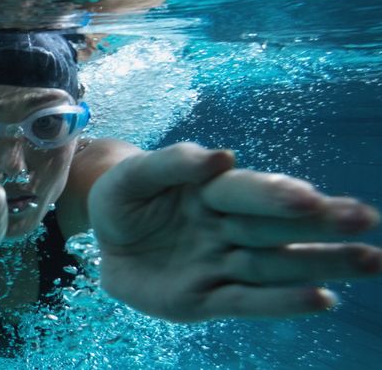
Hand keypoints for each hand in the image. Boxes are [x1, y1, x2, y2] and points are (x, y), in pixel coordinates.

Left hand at [89, 142, 381, 321]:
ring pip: (274, 264)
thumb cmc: (124, 198)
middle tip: (366, 221)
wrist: (106, 241)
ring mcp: (221, 264)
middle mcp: (227, 227)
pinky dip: (282, 302)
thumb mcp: (131, 177)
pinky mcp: (207, 299)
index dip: (274, 195)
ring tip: (369, 262)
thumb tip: (220, 157)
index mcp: (211, 190)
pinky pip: (246, 302)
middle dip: (320, 224)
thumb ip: (170, 164)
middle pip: (276, 227)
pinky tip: (322, 299)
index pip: (246, 192)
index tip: (308, 197)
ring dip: (320, 263)